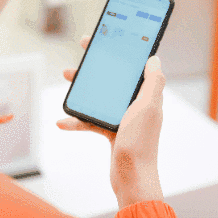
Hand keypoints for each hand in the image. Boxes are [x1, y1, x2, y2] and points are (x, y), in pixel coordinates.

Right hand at [56, 36, 164, 208]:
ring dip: (82, 88)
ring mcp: (122, 117)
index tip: (105, 39)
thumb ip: (153, 82)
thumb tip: (154, 59)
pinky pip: (91, 121)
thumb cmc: (141, 144)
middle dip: (96, 66)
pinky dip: (77, 121)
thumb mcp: (148, 108)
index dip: (120, 51)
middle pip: (113, 78)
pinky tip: (62, 121)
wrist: (132, 178)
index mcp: (145, 95)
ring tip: (67, 78)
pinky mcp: (111, 131)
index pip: (133, 66)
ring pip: (99, 96)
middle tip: (82, 54)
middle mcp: (135, 103)